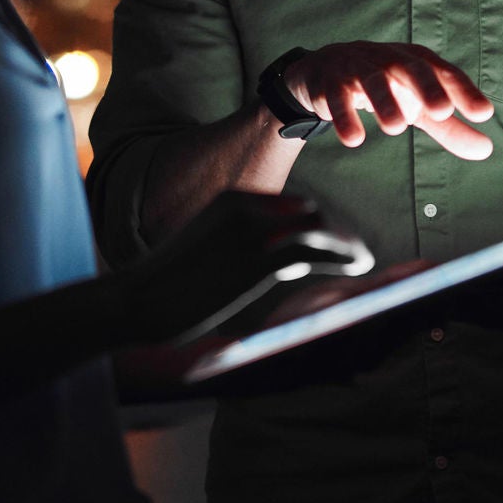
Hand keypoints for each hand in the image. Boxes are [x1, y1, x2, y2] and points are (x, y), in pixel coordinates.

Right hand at [114, 191, 373, 344]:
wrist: (137, 300)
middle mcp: (246, 206)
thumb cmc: (170, 288)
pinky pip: (315, 249)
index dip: (322, 223)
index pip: (293, 204)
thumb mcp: (213, 255)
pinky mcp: (258, 257)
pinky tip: (359, 266)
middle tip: (359, 254)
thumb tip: (291, 259)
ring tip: (365, 262)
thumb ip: (250, 250)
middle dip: (339, 232)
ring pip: (319, 226)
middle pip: (310, 210)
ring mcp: (253, 230)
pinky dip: (343, 255)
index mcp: (233, 201)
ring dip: (348, 244)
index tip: (340, 243)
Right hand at [286, 41, 495, 158]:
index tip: (483, 114)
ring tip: (395, 129)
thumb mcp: (418, 106)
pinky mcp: (331, 82)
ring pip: (373, 78)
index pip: (444, 72)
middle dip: (427, 87)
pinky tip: (353, 139)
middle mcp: (390, 58)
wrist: (327, 70)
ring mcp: (359, 67)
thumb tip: (487, 150)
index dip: (463, 90)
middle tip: (443, 112)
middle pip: (410, 67)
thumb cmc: (386, 87)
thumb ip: (450, 127)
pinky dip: (344, 115)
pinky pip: (337, 96)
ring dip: (385, 101)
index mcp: (416, 61)